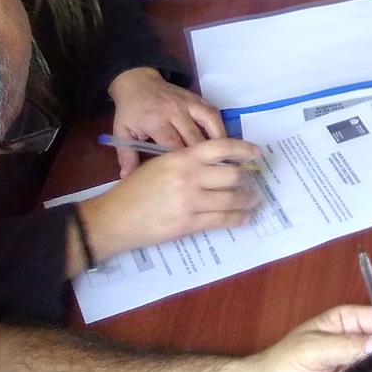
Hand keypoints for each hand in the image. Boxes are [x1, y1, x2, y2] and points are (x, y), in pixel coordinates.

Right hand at [78, 138, 263, 261]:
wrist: (114, 218)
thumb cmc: (136, 189)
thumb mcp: (160, 164)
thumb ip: (188, 161)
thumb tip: (219, 163)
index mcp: (182, 158)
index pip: (222, 147)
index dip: (244, 148)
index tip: (257, 152)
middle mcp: (189, 176)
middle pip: (233, 174)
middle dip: (247, 179)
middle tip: (252, 182)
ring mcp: (190, 201)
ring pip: (231, 198)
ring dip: (247, 199)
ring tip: (252, 200)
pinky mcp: (188, 223)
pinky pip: (221, 219)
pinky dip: (238, 218)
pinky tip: (243, 217)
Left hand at [106, 67, 225, 174]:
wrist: (138, 82)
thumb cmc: (130, 111)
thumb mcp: (121, 132)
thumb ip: (126, 156)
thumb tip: (128, 179)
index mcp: (155, 120)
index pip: (173, 145)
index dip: (182, 162)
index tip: (189, 179)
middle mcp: (175, 111)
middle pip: (194, 137)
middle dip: (202, 158)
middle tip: (210, 176)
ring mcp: (189, 103)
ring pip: (210, 124)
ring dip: (217, 143)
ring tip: (224, 161)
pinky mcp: (198, 99)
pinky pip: (214, 114)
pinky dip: (220, 128)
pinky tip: (223, 143)